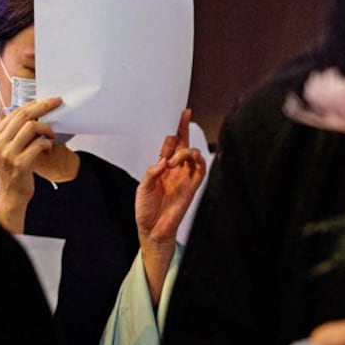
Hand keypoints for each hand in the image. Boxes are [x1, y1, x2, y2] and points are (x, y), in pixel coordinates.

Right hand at [0, 97, 61, 232]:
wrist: (10, 195)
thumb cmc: (13, 170)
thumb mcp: (8, 149)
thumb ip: (15, 132)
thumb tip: (34, 112)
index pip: (16, 112)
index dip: (35, 103)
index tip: (49, 100)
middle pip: (24, 115)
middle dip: (44, 106)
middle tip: (58, 103)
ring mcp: (8, 153)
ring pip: (32, 127)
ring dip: (47, 129)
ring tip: (52, 135)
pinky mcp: (20, 164)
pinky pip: (39, 144)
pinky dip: (48, 144)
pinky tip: (49, 149)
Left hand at [136, 109, 205, 304]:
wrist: (152, 230)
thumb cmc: (146, 209)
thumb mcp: (143, 187)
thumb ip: (152, 172)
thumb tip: (164, 161)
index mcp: (162, 166)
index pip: (171, 143)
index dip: (176, 129)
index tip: (180, 114)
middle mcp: (175, 170)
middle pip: (184, 144)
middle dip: (185, 128)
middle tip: (183, 116)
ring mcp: (185, 178)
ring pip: (193, 155)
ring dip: (184, 152)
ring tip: (173, 160)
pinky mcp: (192, 187)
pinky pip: (201, 170)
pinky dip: (197, 162)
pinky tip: (189, 160)